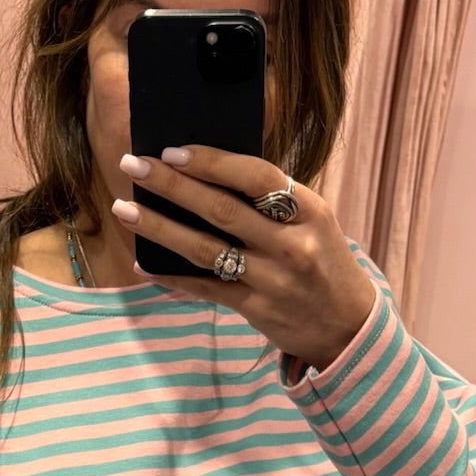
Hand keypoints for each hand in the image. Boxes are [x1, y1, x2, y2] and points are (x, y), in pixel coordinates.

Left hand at [113, 146, 377, 369]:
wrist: (349, 325)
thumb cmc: (324, 262)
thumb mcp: (315, 222)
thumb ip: (273, 200)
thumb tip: (208, 171)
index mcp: (309, 210)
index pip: (255, 176)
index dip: (211, 161)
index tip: (172, 150)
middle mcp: (291, 244)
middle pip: (221, 209)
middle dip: (171, 185)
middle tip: (132, 166)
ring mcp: (273, 279)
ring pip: (205, 249)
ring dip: (160, 228)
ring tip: (125, 210)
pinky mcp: (257, 309)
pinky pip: (206, 288)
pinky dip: (173, 276)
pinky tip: (144, 264)